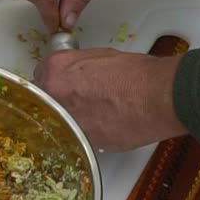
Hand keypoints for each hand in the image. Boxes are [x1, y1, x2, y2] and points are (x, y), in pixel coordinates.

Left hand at [34, 48, 187, 151]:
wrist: (157, 97)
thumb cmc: (136, 75)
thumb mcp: (100, 56)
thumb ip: (77, 65)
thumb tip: (75, 72)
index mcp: (56, 71)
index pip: (42, 75)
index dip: (56, 79)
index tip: (64, 82)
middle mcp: (55, 99)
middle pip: (46, 100)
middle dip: (60, 100)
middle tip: (81, 98)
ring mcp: (66, 123)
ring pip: (60, 121)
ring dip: (72, 118)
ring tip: (96, 112)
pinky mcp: (82, 142)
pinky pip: (77, 136)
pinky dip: (87, 132)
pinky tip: (104, 124)